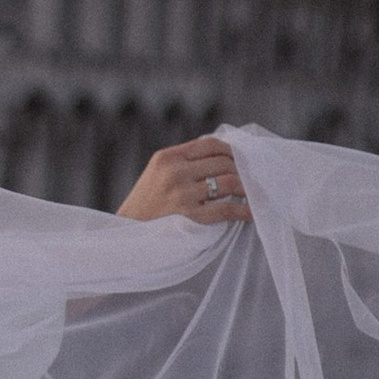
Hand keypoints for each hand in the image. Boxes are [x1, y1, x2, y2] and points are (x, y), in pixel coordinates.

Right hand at [117, 135, 250, 226]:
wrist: (126, 234)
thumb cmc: (146, 205)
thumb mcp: (158, 174)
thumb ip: (184, 163)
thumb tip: (223, 157)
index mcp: (167, 157)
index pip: (210, 144)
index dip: (231, 151)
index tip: (240, 160)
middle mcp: (175, 171)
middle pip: (223, 162)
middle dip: (242, 171)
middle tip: (252, 179)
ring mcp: (182, 194)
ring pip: (228, 181)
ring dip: (246, 188)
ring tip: (252, 194)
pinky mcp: (188, 216)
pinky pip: (226, 209)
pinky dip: (243, 211)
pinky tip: (251, 213)